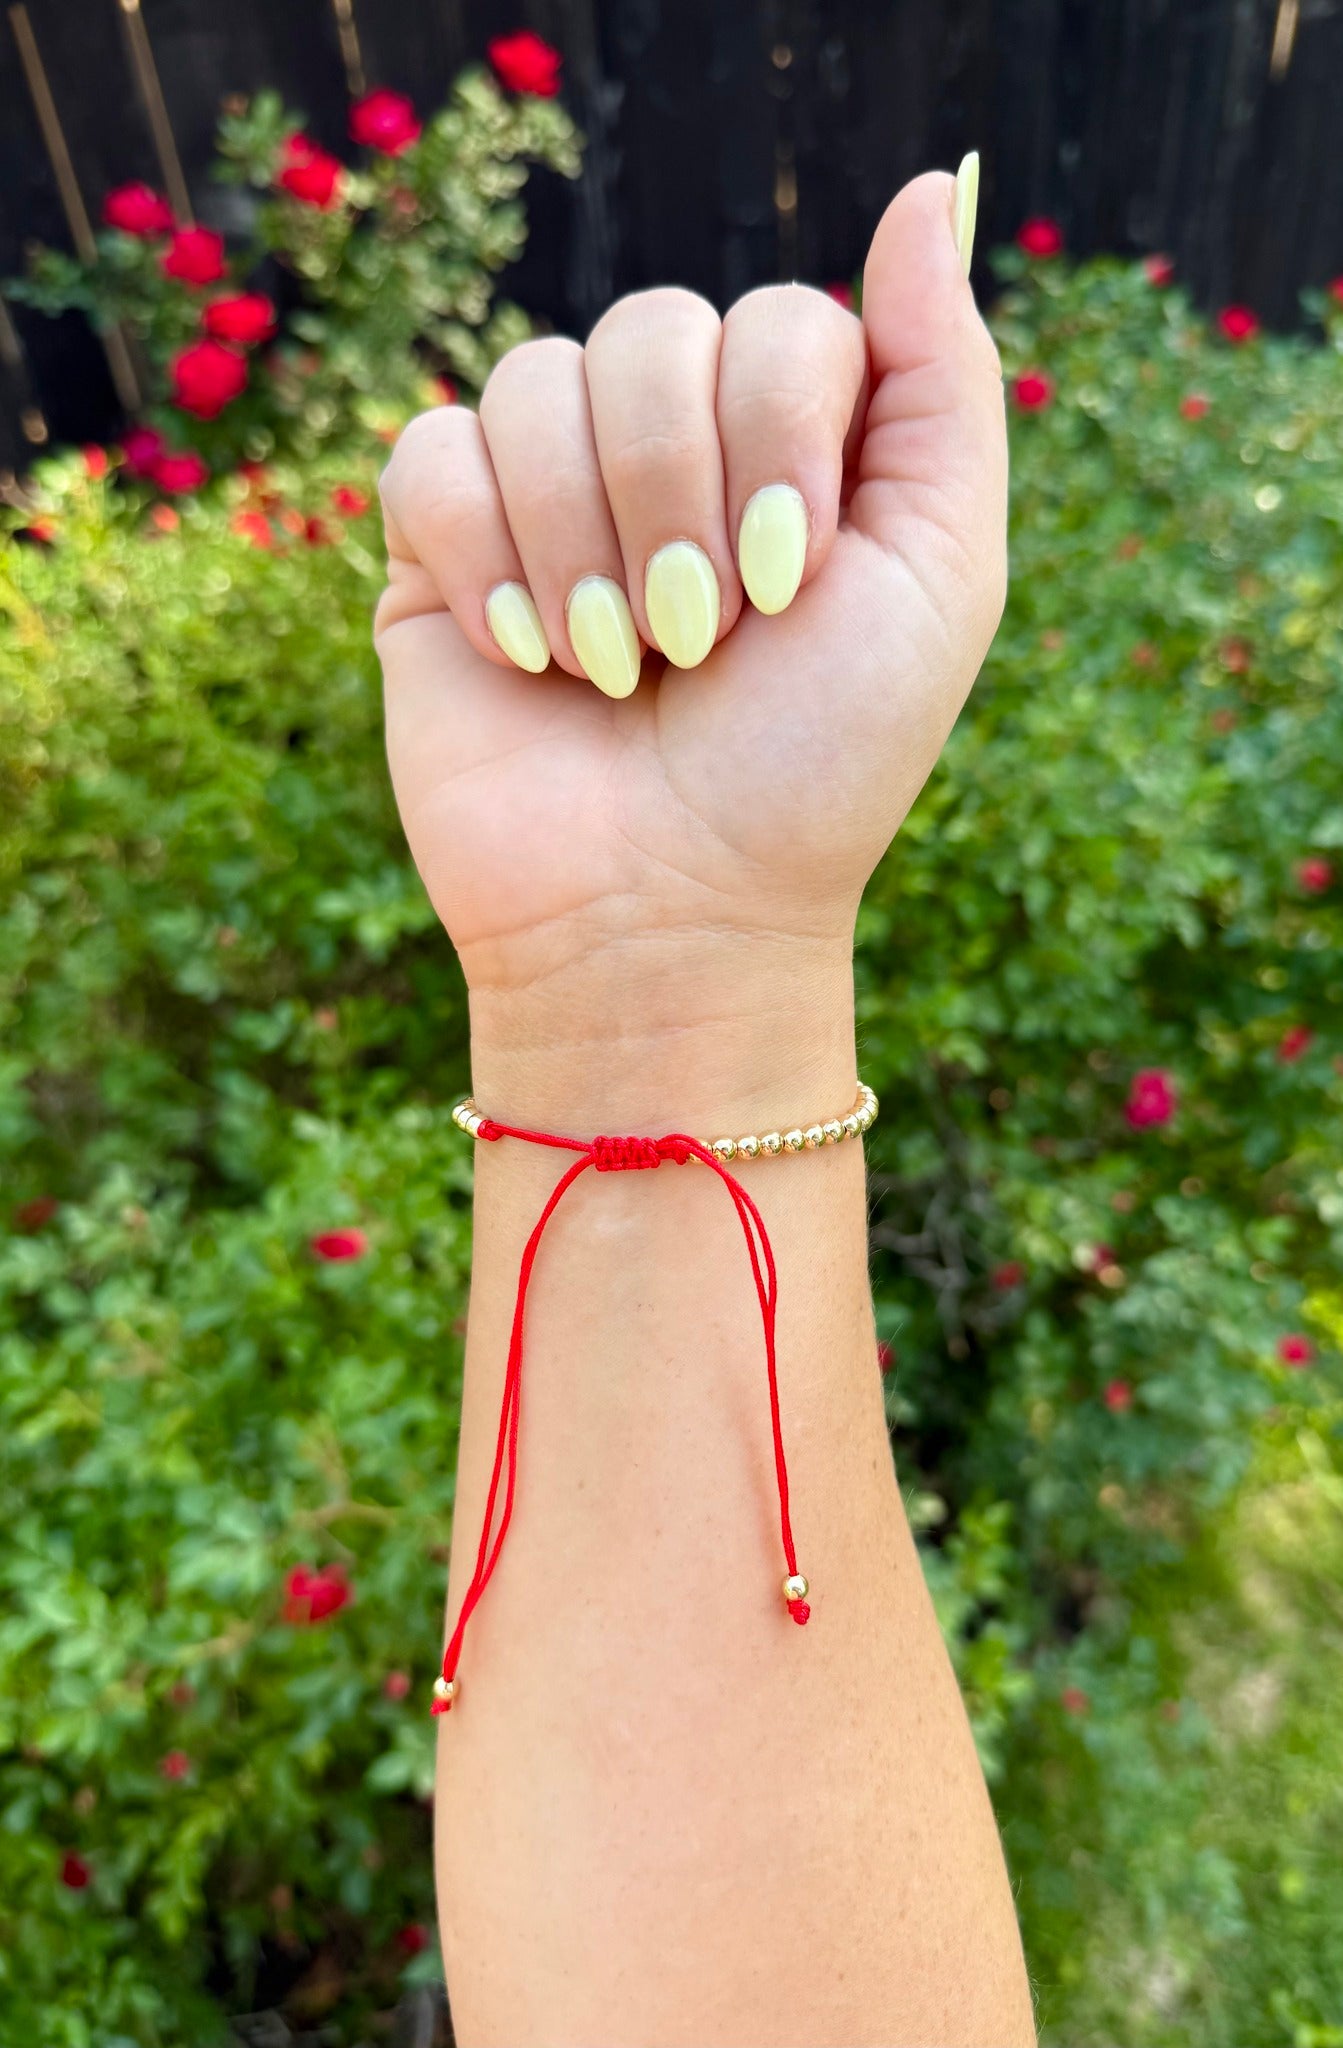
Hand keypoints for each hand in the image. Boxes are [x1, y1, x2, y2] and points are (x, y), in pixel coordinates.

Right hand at [375, 169, 1004, 1118]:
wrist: (670, 914)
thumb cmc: (817, 765)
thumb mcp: (938, 573)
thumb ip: (945, 381)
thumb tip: (934, 183)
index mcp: (792, 439)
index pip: (778, 317)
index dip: (778, 439)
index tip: (789, 592)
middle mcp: (669, 446)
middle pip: (652, 327)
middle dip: (681, 501)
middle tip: (699, 641)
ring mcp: (547, 490)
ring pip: (536, 381)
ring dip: (587, 548)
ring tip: (611, 670)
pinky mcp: (436, 546)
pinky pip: (430, 452)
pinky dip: (483, 559)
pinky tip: (523, 657)